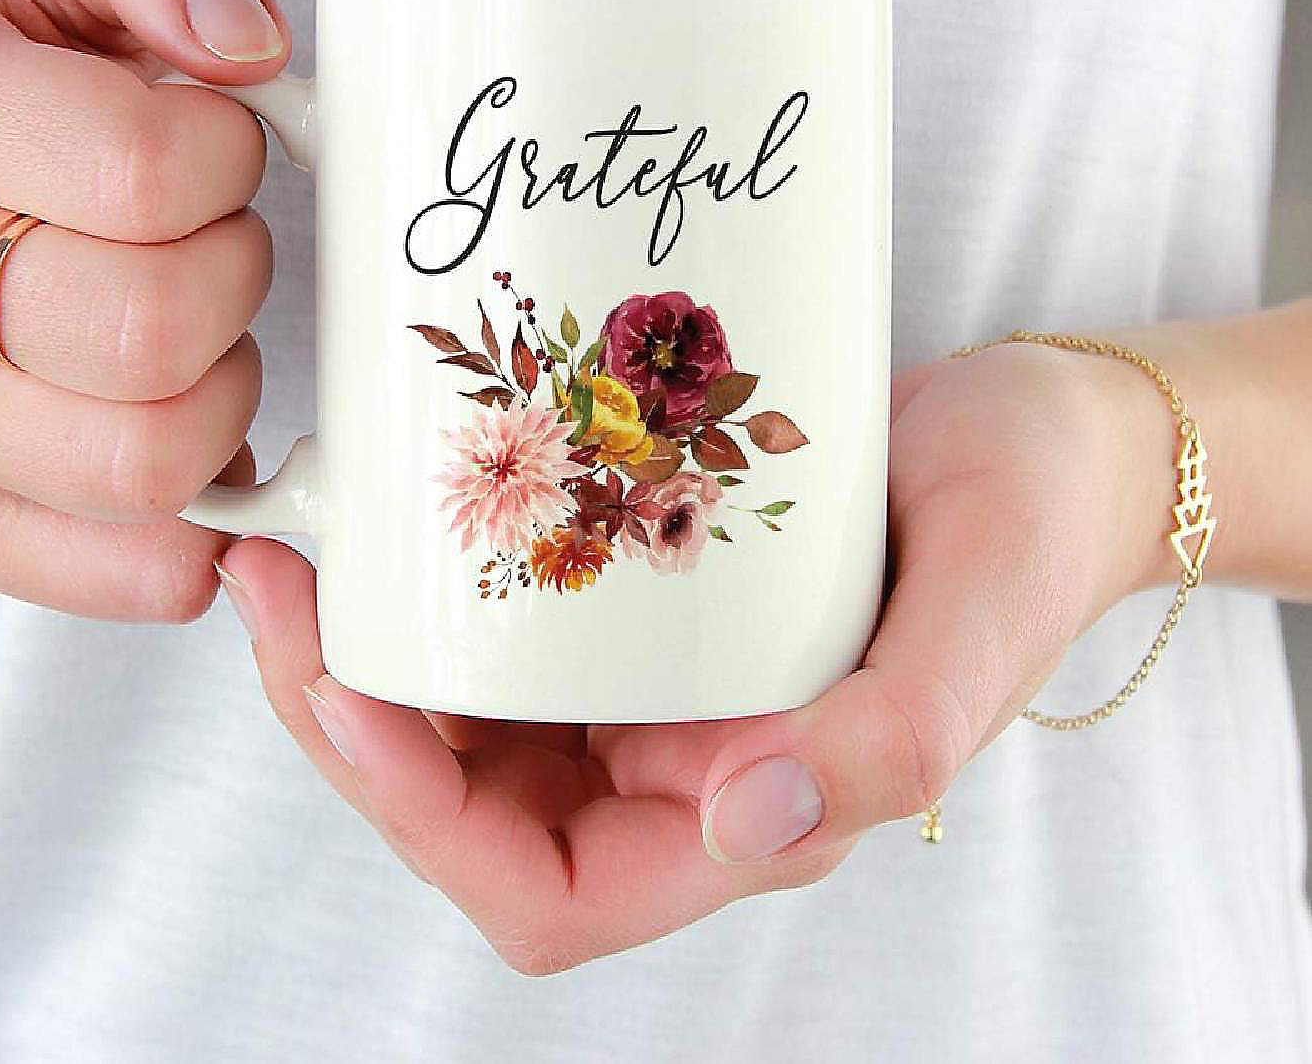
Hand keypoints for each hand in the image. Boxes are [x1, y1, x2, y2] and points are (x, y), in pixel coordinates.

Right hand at [0, 0, 289, 618]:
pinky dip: (211, 532)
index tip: (218, 145)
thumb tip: (243, 37)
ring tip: (203, 336)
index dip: (229, 158)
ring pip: (153, 464)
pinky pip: (133, 572)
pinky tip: (220, 461)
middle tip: (219, 244)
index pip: (142, 169)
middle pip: (150, 332)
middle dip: (237, 280)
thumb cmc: (25, 79)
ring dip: (229, 396)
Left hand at [219, 337, 1170, 973]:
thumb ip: (892, 738)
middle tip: (274, 589)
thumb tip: (744, 818)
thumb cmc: (1034, 518)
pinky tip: (390, 513)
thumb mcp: (983, 612)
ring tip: (296, 549)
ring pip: (466, 714)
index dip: (425, 817)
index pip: (546, 884)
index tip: (348, 692)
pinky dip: (433, 586)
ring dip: (366, 650)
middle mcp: (679, 761)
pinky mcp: (640, 596)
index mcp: (752, 807)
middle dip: (347, 719)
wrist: (1046, 437)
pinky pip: (507, 619)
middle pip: (464, 802)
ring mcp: (649, 680)